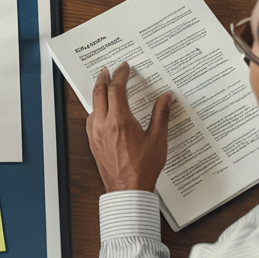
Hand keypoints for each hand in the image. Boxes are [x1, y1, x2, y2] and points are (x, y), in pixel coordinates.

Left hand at [87, 62, 171, 192]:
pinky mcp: (92, 141)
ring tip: (105, 87)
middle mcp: (103, 124)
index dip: (120, 75)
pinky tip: (103, 111)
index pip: (116, 88)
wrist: (128, 190)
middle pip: (99, 92)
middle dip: (104, 78)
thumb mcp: (157, 139)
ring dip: (99, 93)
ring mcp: (95, 133)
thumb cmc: (143, 168)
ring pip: (93, 105)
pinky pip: (91, 119)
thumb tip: (167, 97)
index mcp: (120, 120)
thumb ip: (161, 114)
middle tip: (108, 70)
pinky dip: (96, 108)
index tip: (124, 67)